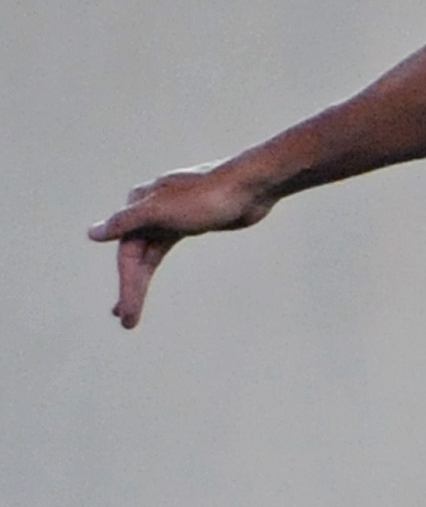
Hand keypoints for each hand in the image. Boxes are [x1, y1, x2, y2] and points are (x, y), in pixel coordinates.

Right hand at [88, 162, 276, 328]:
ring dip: (140, 278)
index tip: (126, 312)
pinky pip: (164, 246)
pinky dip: (154, 261)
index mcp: (139, 202)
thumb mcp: (164, 210)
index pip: (128, 253)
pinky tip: (146, 273)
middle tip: (126, 320)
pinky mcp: (191, 220)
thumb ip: (127, 221)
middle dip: (131, 287)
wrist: (252, 186)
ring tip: (131, 307)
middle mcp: (150, 208)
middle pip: (136, 255)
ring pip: (149, 253)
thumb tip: (92, 233)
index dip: (127, 285)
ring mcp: (171, 215)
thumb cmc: (209, 196)